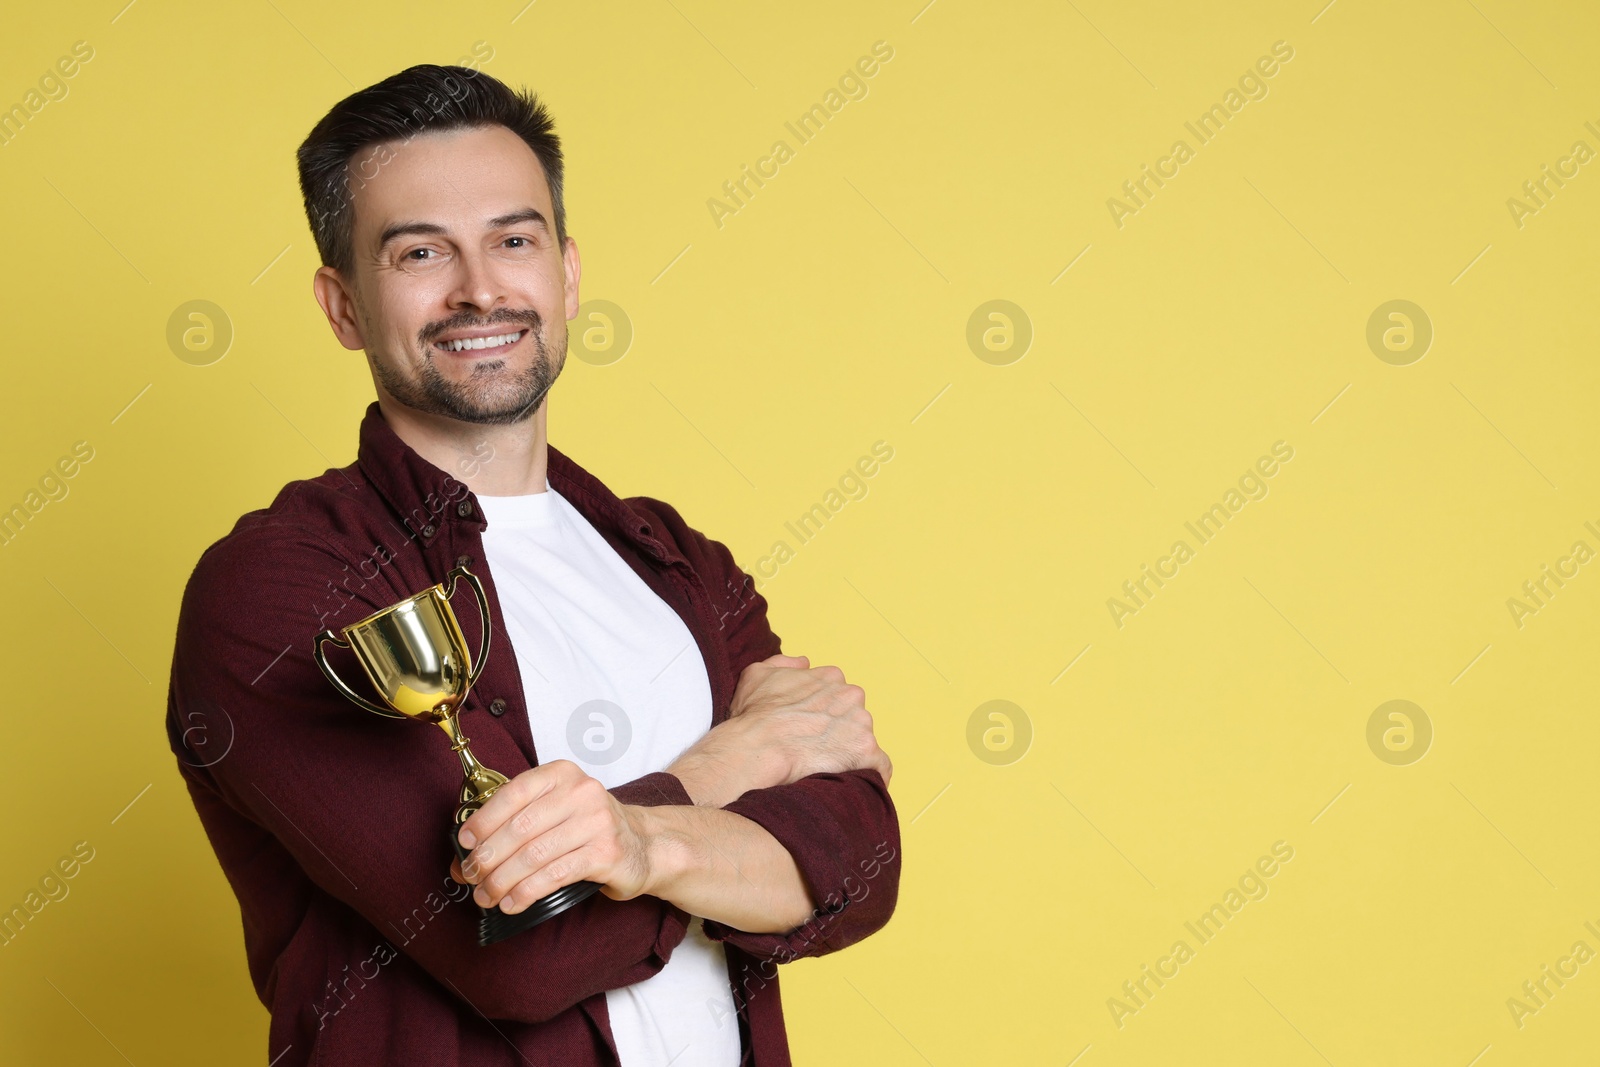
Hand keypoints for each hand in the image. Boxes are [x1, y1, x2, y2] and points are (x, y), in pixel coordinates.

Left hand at [449, 759, 654, 913]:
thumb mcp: (554, 812)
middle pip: (520, 827)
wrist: (643, 844)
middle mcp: (581, 792)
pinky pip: (555, 875)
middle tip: (470, 876)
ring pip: (534, 855)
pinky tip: (512, 902)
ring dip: (502, 880)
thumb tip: (463, 856)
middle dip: (488, 857)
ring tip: (486, 896)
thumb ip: (513, 826)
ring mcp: (597, 822)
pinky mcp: (605, 854)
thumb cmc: (589, 827)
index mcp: (562, 774)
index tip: (464, 842)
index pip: (514, 792)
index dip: (484, 819)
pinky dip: (527, 892)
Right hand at [667, 653, 891, 806]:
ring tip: (824, 767)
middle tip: (815, 748)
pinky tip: (852, 781)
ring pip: (863, 739)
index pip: (838, 695)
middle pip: (853, 716)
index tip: (810, 728)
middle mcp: (851, 695)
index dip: (824, 714)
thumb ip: (783, 662)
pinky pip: (879, 765)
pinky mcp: (866, 751)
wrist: (757, 749)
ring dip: (849, 751)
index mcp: (831, 677)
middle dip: (839, 731)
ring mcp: (861, 723)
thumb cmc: (754, 716)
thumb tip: (805, 662)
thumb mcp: (757, 674)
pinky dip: (870, 774)